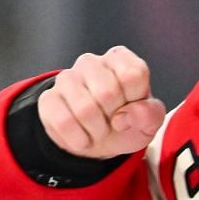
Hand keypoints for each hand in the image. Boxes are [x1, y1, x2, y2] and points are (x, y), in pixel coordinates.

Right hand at [38, 46, 166, 159]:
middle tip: (114, 121)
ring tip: (99, 130)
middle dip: (115, 117)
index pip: (133, 74)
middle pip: (108, 92)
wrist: (97, 138)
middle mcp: (91, 62)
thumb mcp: (149, 120)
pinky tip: (83, 138)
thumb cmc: (127, 121)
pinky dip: (79, 140)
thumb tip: (126, 115)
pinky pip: (64, 123)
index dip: (135, 99)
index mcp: (120, 59)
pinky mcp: (48, 98)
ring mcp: (66, 78)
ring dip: (97, 131)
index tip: (131, 106)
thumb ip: (150, 113)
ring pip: (84, 109)